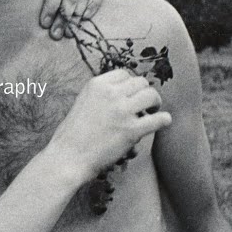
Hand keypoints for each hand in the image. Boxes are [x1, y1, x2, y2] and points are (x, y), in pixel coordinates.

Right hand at [46, 71, 170, 184]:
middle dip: (144, 92)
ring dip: (155, 103)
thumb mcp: (82, 103)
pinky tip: (163, 122)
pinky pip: (159, 119)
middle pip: (141, 83)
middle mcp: (111, 94)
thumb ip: (101, 96)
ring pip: (152, 96)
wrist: (67, 157)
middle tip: (145, 105)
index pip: (124, 74)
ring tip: (152, 112)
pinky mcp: (131, 130)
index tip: (131, 95)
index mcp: (97, 85)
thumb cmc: (72, 135)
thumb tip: (122, 94)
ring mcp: (122, 111)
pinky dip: (164, 120)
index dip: (131, 85)